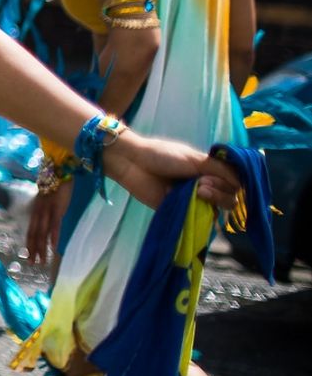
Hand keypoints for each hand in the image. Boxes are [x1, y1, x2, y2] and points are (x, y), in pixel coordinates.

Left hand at [24, 181, 69, 265]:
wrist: (58, 170)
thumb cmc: (54, 186)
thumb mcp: (47, 200)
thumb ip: (46, 211)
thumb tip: (47, 223)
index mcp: (36, 211)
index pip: (30, 231)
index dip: (29, 244)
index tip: (28, 256)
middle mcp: (38, 213)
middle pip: (34, 235)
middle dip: (33, 250)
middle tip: (32, 264)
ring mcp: (47, 211)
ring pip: (42, 233)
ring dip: (42, 249)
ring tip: (42, 261)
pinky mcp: (57, 209)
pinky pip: (54, 226)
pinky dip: (53, 237)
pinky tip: (53, 248)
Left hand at [102, 129, 240, 210]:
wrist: (133, 162)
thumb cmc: (161, 155)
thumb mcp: (194, 158)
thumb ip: (218, 169)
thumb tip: (242, 182)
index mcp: (208, 171)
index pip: (234, 183)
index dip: (232, 183)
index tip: (219, 176)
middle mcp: (204, 186)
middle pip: (230, 198)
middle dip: (221, 191)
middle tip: (202, 183)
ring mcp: (193, 200)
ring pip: (218, 210)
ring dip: (213, 200)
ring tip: (196, 191)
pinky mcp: (181, 212)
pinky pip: (200, 220)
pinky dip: (201, 214)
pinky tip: (194, 203)